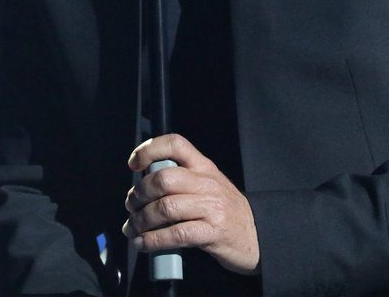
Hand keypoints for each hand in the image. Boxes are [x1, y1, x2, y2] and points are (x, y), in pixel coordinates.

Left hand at [122, 134, 260, 274]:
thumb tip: (142, 188)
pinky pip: (176, 234)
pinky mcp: (212, 233)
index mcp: (204, 167)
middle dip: (139, 194)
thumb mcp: (208, 186)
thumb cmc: (225, 211)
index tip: (134, 164)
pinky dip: (153, 240)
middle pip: (163, 179)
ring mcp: (211, 208)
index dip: (150, 149)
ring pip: (165, 208)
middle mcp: (207, 183)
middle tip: (131, 206)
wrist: (257, 237)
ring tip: (132, 229)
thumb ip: (182, 180)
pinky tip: (143, 244)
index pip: (176, 144)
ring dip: (140, 221)